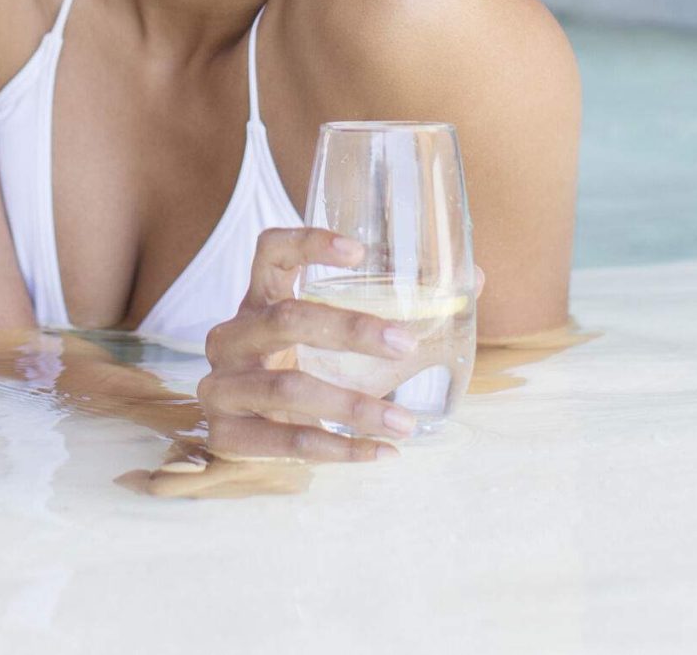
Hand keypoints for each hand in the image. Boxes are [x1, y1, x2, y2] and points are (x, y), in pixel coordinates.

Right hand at [194, 228, 417, 463]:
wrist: (248, 436)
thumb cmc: (304, 374)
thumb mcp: (338, 342)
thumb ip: (399, 312)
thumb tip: (475, 278)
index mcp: (259, 298)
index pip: (271, 251)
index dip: (308, 243)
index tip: (359, 251)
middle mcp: (232, 335)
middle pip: (286, 318)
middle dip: (349, 330)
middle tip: (405, 343)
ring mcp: (222, 385)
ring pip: (288, 387)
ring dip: (353, 406)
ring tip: (404, 422)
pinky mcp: (225, 434)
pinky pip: (287, 440)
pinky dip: (339, 448)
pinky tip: (380, 452)